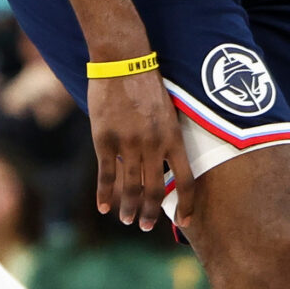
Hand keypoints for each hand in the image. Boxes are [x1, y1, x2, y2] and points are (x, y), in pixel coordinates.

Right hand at [88, 67, 191, 232]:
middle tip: (147, 227)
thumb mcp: (167, 112)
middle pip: (157, 190)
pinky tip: (103, 207)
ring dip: (130, 209)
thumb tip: (164, 164)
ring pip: (131, 188)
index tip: (184, 221)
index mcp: (173, 138)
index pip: (186, 181)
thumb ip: (166, 139)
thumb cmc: (146, 83)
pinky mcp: (105, 140)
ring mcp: (128, 144)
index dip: (186, 205)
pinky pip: (106, 175)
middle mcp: (153, 145)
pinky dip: (105, 194)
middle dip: (153, 213)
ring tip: (127, 221)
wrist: (123, 61)